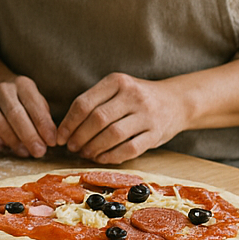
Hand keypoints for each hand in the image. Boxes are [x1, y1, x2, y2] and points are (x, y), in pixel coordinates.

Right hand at [0, 75, 57, 157]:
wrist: (0, 92)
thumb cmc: (25, 103)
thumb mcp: (38, 103)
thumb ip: (44, 119)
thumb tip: (49, 140)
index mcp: (22, 84)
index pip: (34, 105)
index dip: (43, 125)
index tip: (52, 142)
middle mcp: (3, 90)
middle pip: (14, 113)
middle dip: (28, 135)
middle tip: (39, 152)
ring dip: (12, 140)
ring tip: (25, 153)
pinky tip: (4, 148)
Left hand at [57, 72, 185, 163]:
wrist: (177, 101)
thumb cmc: (138, 97)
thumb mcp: (117, 89)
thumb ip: (95, 102)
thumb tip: (66, 129)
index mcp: (117, 81)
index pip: (84, 103)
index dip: (68, 123)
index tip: (61, 136)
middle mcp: (132, 95)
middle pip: (97, 120)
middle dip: (79, 137)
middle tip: (72, 147)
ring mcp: (147, 115)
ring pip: (112, 135)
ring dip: (94, 148)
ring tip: (85, 153)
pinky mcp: (156, 134)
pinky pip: (129, 149)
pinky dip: (111, 156)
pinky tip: (101, 158)